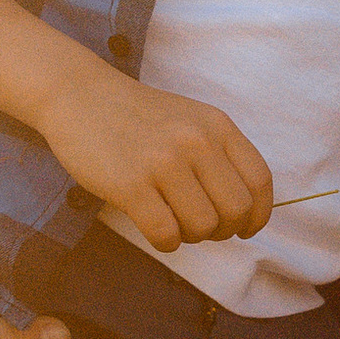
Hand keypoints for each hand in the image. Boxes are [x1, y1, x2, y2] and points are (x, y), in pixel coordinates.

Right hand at [37, 42, 273, 250]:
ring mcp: (163, 163)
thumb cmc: (137, 116)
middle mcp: (195, 141)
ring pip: (202, 227)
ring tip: (173, 222)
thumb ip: (219, 154)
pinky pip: (165, 234)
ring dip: (190, 236)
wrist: (79, 95)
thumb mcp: (190, 119)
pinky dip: (165, 242)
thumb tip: (242, 211)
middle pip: (235, 210)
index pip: (259, 181)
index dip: (257, 215)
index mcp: (217, 125)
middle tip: (200, 226)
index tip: (245, 228)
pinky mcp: (130, 185)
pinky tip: (155, 230)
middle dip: (222, 230)